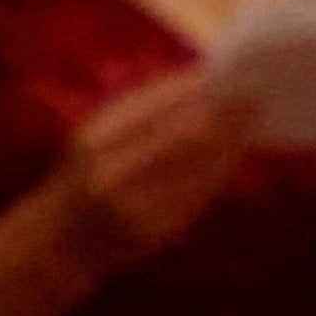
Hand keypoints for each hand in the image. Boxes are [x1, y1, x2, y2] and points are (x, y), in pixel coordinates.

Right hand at [48, 66, 256, 278]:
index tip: (224, 74)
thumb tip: (195, 80)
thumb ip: (137, 110)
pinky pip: (199, 195)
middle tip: (253, 97)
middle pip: (184, 136)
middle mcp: (114, 174)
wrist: (62, 241)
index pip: (156, 108)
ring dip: (229, 142)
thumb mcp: (93, 134)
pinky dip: (220, 170)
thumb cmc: (82, 175)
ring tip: (250, 121)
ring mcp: (137, 207)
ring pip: (198, 167)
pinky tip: (233, 154)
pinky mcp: (159, 231)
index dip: (194, 92)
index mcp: (95, 140)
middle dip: (222, 115)